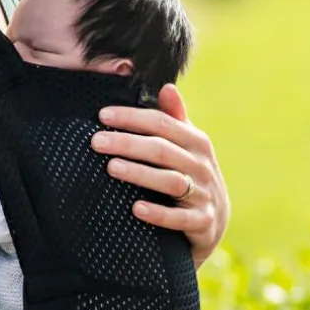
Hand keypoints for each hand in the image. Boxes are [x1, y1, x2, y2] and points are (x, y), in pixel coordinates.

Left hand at [93, 84, 228, 267]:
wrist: (213, 222)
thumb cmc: (189, 174)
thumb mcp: (186, 146)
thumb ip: (174, 118)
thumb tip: (167, 86)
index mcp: (196, 142)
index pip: (162, 123)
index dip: (132, 118)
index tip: (103, 115)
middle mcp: (202, 165)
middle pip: (162, 150)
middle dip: (127, 143)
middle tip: (96, 142)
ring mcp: (205, 194)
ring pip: (170, 181)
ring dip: (140, 174)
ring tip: (111, 168)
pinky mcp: (203, 223)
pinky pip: (180, 219)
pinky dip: (158, 214)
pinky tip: (135, 208)